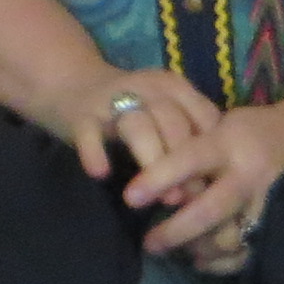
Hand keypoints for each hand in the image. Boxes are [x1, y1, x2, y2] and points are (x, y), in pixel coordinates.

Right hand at [43, 67, 215, 184]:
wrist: (71, 84)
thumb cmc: (132, 109)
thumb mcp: (164, 113)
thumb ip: (187, 139)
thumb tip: (212, 189)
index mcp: (173, 86)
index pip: (202, 116)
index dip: (211, 152)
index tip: (213, 186)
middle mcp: (146, 87)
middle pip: (172, 122)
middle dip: (182, 162)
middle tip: (186, 200)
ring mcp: (111, 98)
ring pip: (137, 127)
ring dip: (150, 162)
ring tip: (155, 197)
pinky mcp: (80, 112)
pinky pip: (89, 132)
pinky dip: (95, 152)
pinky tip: (100, 173)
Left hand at [122, 96, 283, 258]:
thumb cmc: (243, 129)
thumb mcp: (213, 123)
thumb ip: (186, 147)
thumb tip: (146, 179)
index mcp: (227, 145)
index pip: (188, 160)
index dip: (158, 178)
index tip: (130, 198)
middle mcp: (247, 176)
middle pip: (209, 210)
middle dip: (175, 231)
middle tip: (148, 244)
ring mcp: (264, 204)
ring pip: (229, 238)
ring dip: (196, 249)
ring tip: (171, 252)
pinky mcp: (275, 223)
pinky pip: (247, 252)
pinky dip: (221, 262)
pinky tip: (199, 260)